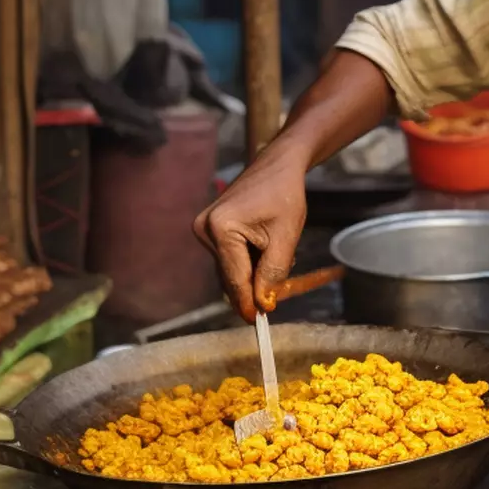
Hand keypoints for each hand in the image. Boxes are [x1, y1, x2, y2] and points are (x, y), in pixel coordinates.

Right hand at [192, 142, 311, 321]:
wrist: (278, 166)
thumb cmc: (285, 196)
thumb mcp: (285, 237)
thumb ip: (273, 272)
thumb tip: (263, 303)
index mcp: (221, 228)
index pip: (235, 277)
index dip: (248, 302)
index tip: (259, 322)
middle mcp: (205, 229)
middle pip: (230, 275)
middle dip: (253, 286)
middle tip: (279, 293)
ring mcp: (203, 228)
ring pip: (230, 269)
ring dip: (253, 273)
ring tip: (278, 254)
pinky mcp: (208, 229)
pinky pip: (228, 257)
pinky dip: (247, 261)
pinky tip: (265, 248)